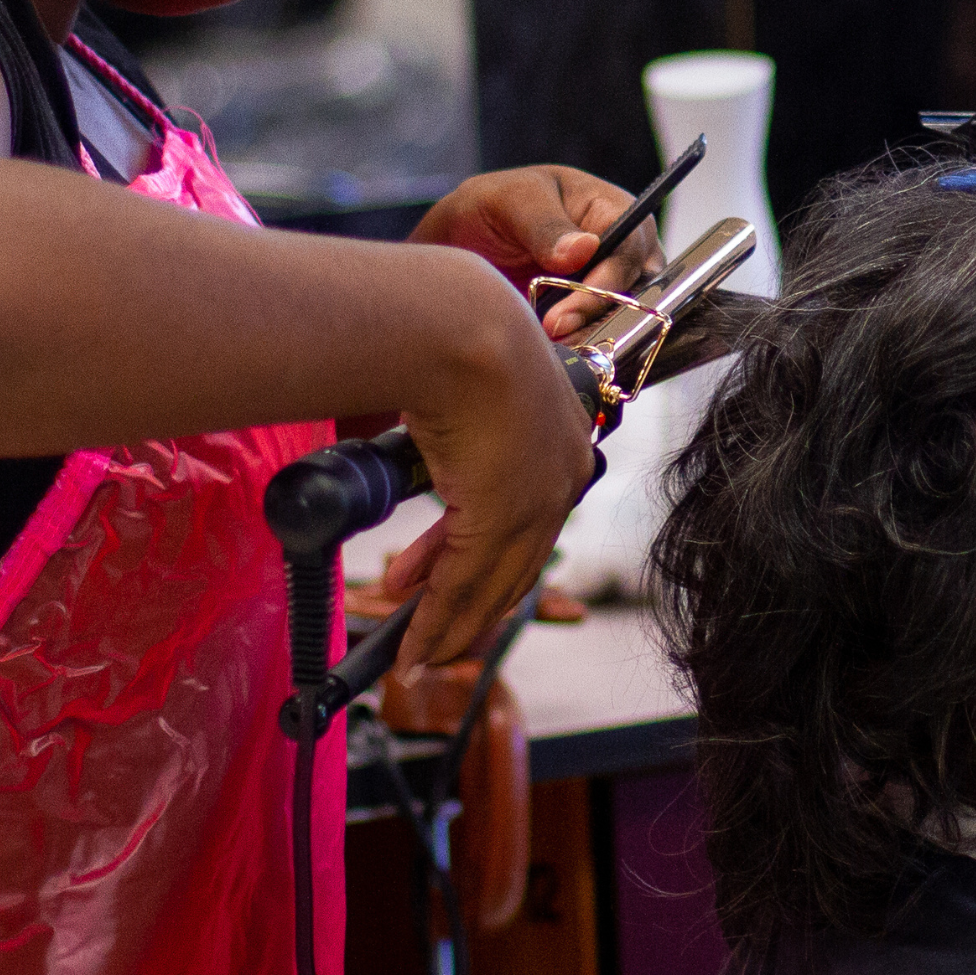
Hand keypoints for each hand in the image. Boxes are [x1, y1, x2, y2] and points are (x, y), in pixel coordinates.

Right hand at [378, 262, 596, 667]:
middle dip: (466, 601)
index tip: (445, 581)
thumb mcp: (458, 391)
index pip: (525, 518)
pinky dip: (439, 620)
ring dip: (450, 622)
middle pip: (515, 562)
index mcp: (559, 438)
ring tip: (417, 650)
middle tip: (430, 629)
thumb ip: (454, 431)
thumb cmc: (450, 335)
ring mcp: (538, 499)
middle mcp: (560, 474)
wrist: (456, 324)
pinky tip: (415, 644)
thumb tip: (428, 437)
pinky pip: (468, 584)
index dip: (482, 557)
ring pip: (493, 583)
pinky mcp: (506, 517)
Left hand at [410, 165, 664, 341]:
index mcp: (614, 211)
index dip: (607, 282)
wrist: (462, 242)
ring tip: (551, 343)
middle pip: (639, 291)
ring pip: (628, 321)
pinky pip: (607, 339)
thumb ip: (544, 225)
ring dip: (592, 337)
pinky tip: (555, 351)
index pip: (632, 250)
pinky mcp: (595, 318)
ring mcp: (612, 288)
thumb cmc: (492, 207)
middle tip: (555, 331)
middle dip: (598, 317)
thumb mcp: (511, 202)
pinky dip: (583, 348)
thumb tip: (585, 249)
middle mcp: (623, 252)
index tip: (566, 310)